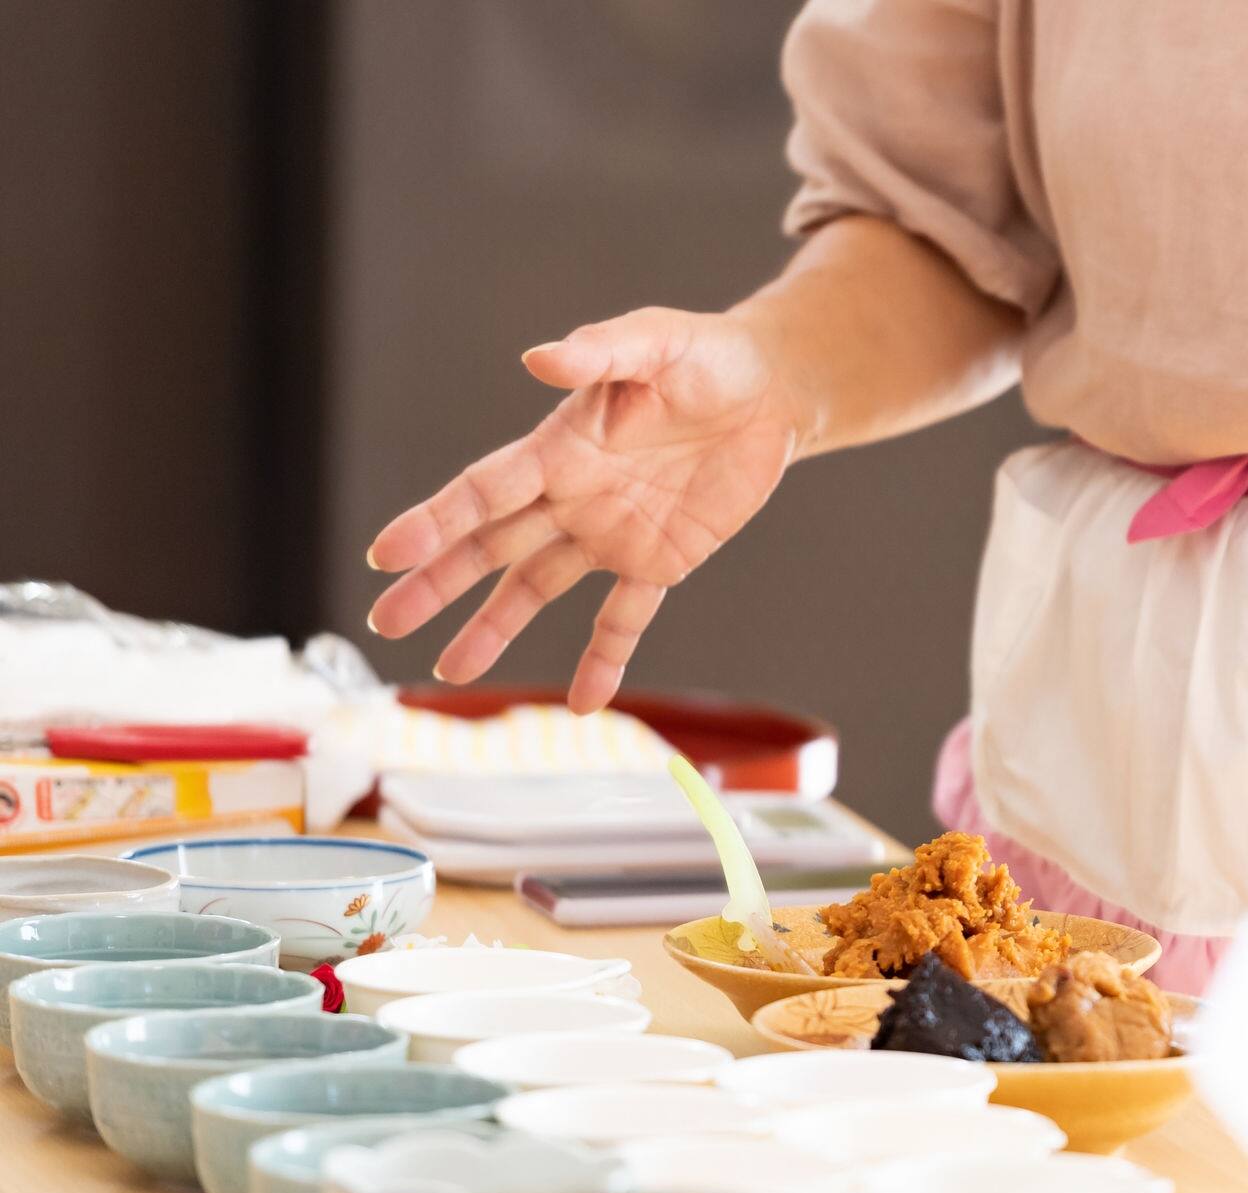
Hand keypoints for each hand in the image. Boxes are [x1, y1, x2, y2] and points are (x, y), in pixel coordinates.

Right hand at [366, 307, 804, 712]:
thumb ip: (599, 352)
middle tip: (385, 623)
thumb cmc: (704, 356)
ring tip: (450, 669)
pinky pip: (624, 619)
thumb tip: (538, 357)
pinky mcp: (660, 561)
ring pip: (538, 588)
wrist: (770, 392)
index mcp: (560, 447)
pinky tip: (584, 701)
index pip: (484, 491)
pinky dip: (605, 659)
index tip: (386, 554)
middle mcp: (572, 495)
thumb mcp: (655, 343)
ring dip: (495, 628)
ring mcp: (611, 533)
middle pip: (491, 547)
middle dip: (437, 585)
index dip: (435, 522)